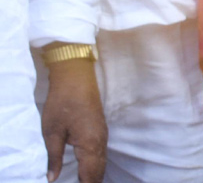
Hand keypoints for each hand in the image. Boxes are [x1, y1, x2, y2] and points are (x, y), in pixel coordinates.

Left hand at [42, 56, 105, 182]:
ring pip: (102, 162)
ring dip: (95, 175)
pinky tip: (90, 170)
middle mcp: (100, 141)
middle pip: (99, 171)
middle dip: (92, 182)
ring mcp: (103, 134)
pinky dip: (97, 165)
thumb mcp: (52, 132)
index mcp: (89, 144)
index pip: (90, 175)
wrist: (76, 77)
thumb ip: (54, 157)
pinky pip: (102, 153)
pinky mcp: (101, 129)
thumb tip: (52, 178)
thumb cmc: (62, 103)